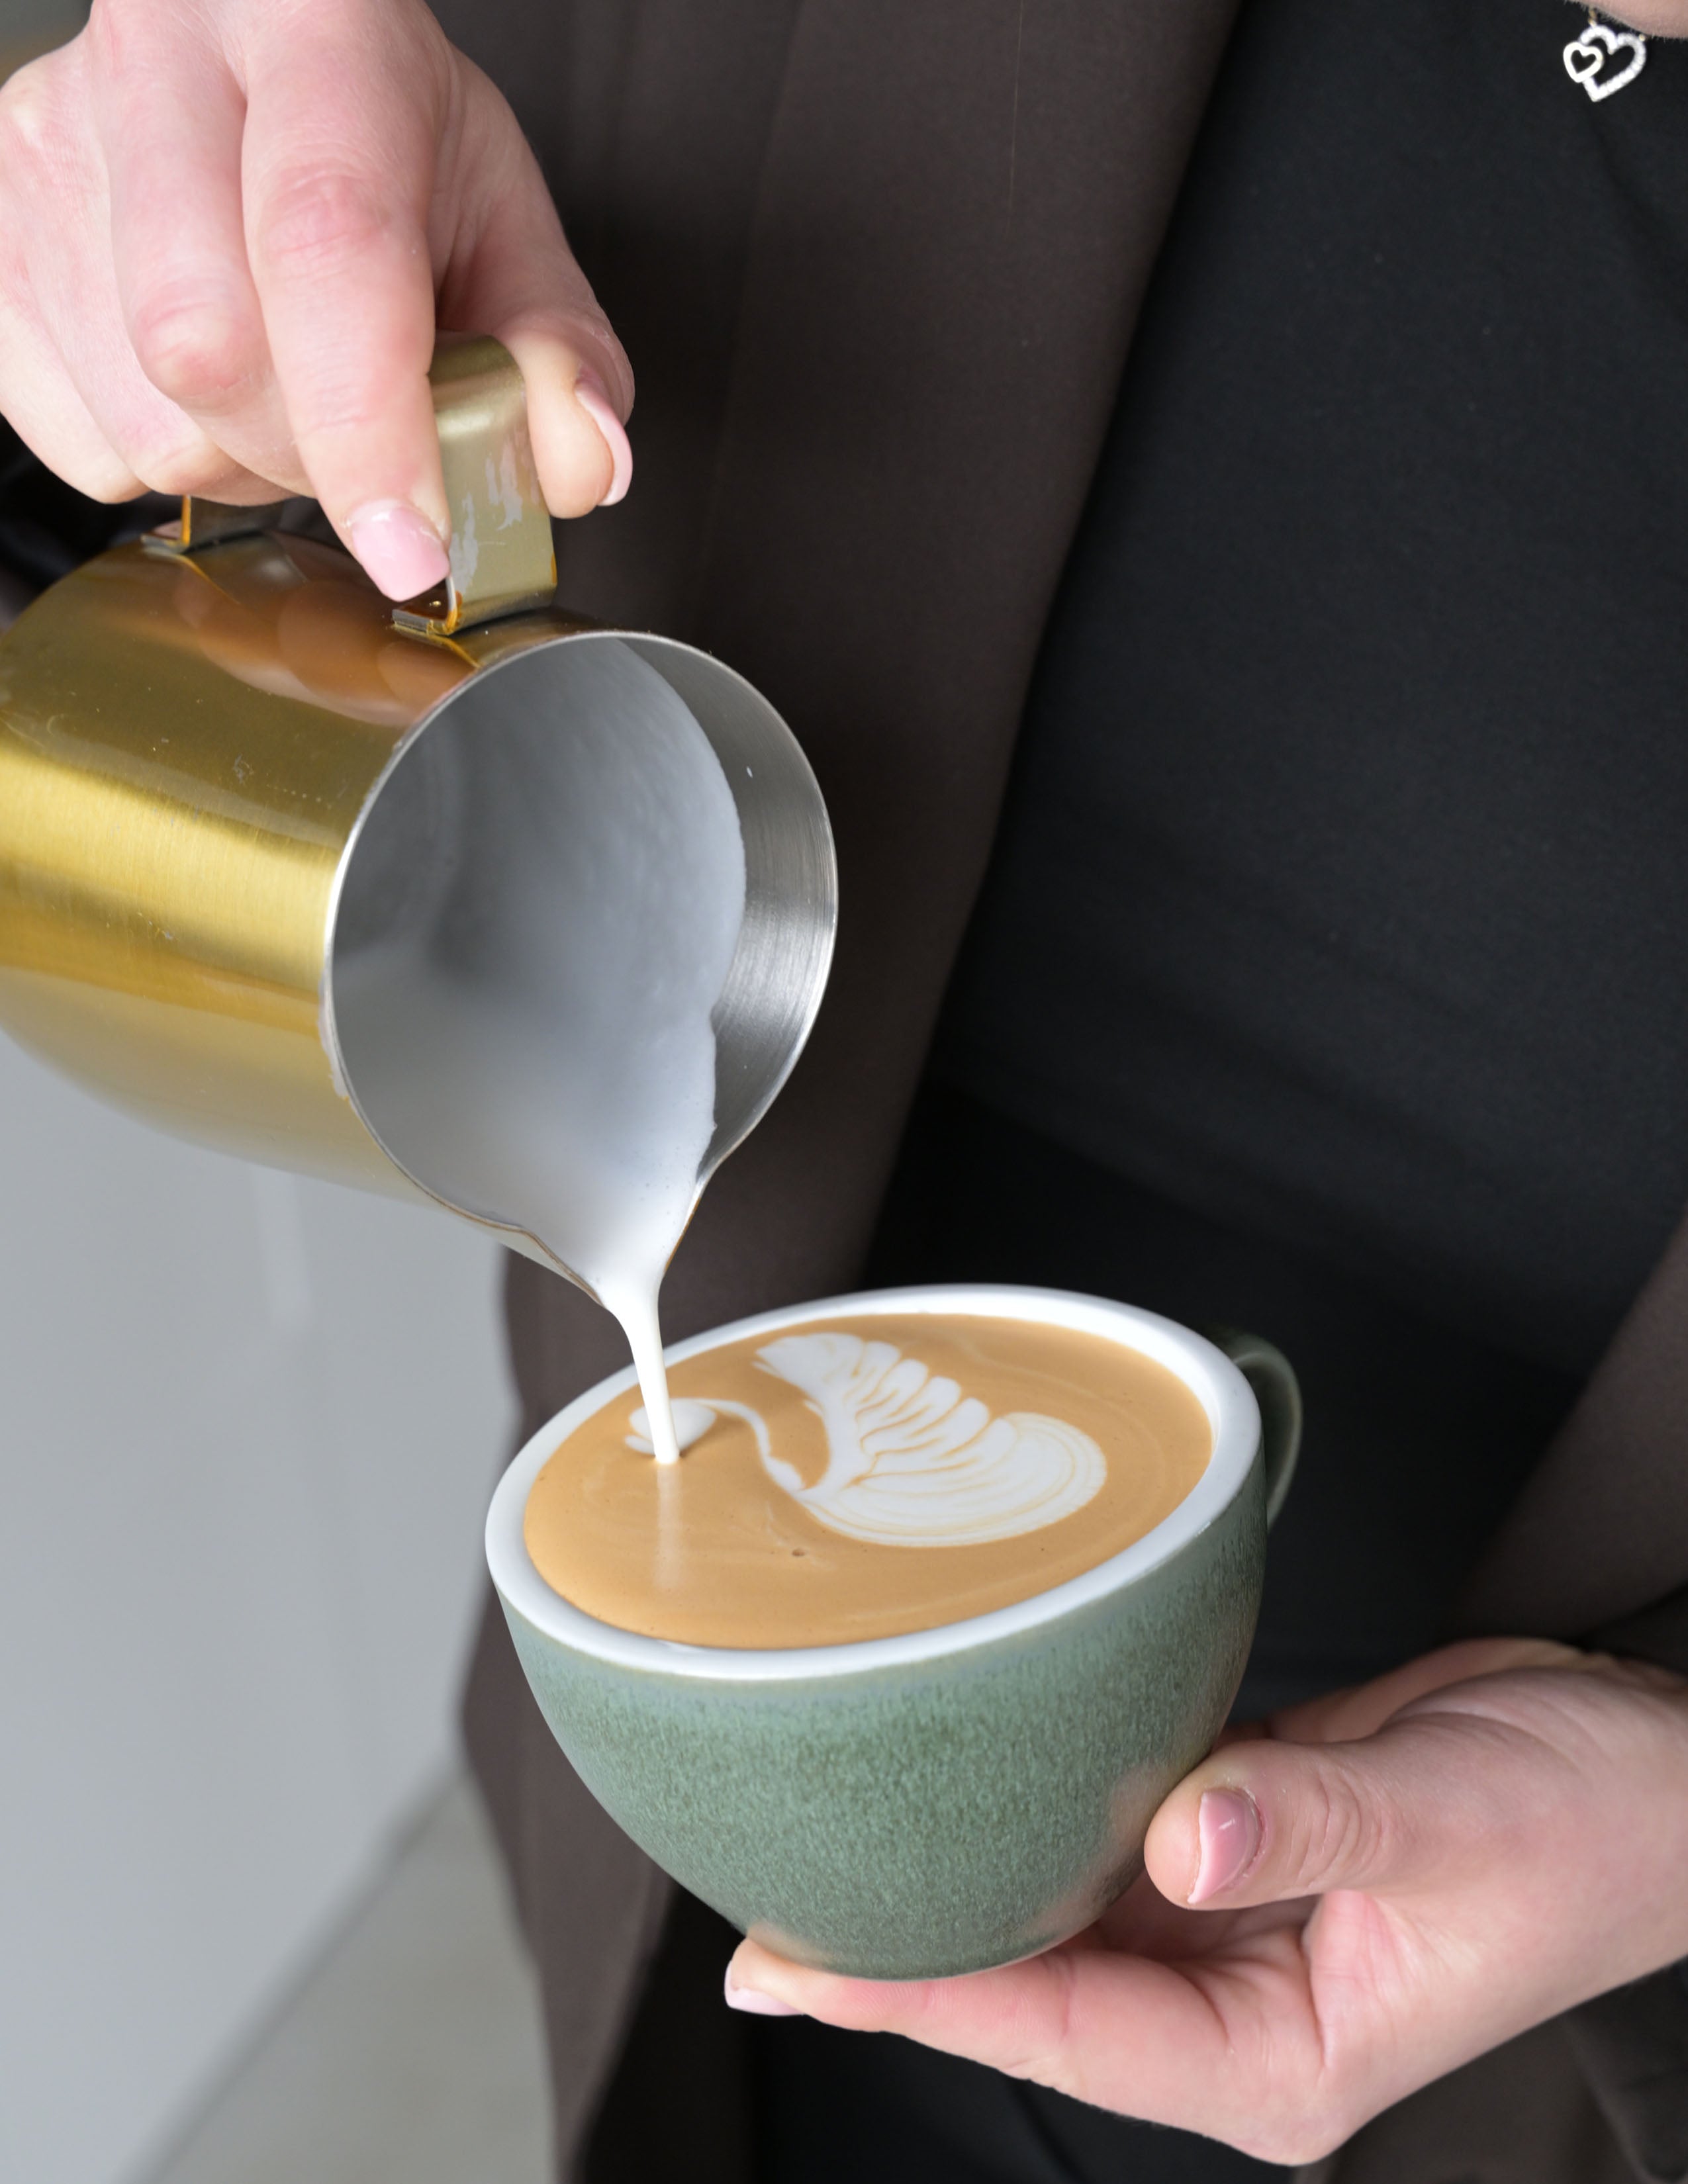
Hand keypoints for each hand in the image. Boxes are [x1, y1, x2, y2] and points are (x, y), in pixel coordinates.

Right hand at [0, 0, 631, 597]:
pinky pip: (74, 441)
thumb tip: (582, 461)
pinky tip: (204, 391)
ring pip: (145, 418)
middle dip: (314, 454)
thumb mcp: (498, 216)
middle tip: (367, 427)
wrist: (247, 50)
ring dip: (242, 467)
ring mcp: (47, 141)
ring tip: (287, 391)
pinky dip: (158, 461)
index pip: (327, 242)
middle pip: (214, 352)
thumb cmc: (378, 136)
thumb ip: (556, 347)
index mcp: (311, 22)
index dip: (370, 421)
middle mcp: (154, 58)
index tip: (413, 541)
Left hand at [726, 1638, 1687, 2164]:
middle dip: (905, 1948)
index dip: (927, 1994)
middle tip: (764, 1907)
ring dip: (960, 1875)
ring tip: (827, 1843)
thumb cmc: (1588, 1824)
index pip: (1069, 2030)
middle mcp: (1237, 2003)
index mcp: (1282, 2056)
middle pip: (1038, 1981)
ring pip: (1062, 1908)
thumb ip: (1311, 1821)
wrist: (1649, 1765)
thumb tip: (1183, 1833)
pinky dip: (1038, 1807)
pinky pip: (1111, 1833)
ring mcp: (1230, 1922)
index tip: (802, 1963)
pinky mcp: (1235, 1841)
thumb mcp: (1457, 1824)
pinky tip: (962, 1777)